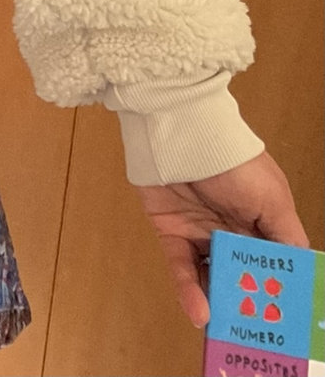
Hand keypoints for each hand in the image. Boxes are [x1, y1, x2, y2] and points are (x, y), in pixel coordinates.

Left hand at [135, 151, 310, 329]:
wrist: (182, 135)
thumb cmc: (236, 165)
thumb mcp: (274, 200)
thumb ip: (286, 236)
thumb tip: (301, 268)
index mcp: (262, 224)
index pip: (273, 265)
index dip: (278, 291)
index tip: (284, 322)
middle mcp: (232, 232)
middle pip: (241, 276)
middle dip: (247, 305)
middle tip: (251, 336)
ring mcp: (200, 233)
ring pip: (211, 277)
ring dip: (218, 304)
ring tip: (225, 333)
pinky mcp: (171, 232)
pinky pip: (181, 268)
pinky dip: (188, 291)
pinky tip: (198, 313)